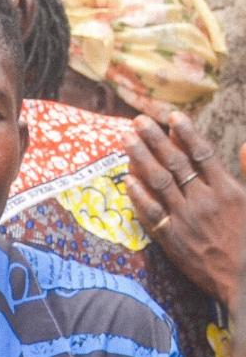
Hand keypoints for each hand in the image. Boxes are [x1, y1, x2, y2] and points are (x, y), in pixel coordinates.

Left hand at [125, 112, 245, 305]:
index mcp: (229, 191)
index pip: (203, 154)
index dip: (186, 133)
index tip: (172, 117)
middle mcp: (205, 201)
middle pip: (175, 163)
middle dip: (155, 139)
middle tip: (138, 121)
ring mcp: (186, 219)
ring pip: (159, 182)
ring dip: (140, 158)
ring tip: (126, 140)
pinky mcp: (172, 239)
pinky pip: (151, 212)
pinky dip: (138, 194)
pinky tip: (127, 178)